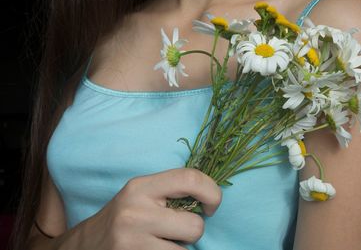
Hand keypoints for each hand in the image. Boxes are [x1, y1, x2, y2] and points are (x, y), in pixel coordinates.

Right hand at [65, 168, 221, 249]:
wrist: (87, 245)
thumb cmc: (124, 217)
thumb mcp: (142, 195)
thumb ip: (170, 190)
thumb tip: (211, 195)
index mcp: (141, 187)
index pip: (190, 178)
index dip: (212, 192)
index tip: (211, 206)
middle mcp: (136, 211)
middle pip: (194, 225)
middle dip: (192, 232)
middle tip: (176, 231)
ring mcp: (133, 240)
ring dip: (180, 249)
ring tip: (162, 243)